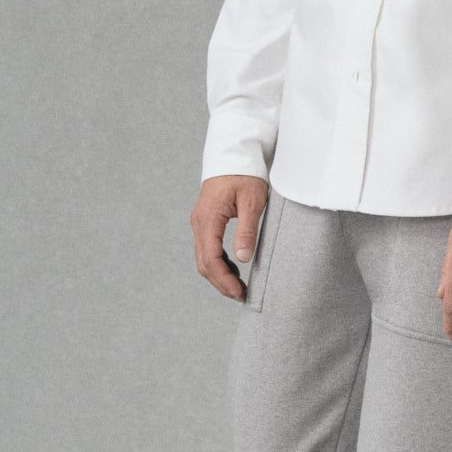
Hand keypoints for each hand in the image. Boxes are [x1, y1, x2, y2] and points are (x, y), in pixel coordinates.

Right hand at [192, 175, 269, 299]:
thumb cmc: (245, 174)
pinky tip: (233, 270)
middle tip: (242, 296)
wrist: (235, 155)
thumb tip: (243, 258)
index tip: (239, 293)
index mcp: (208, 219)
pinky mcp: (206, 222)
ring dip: (219, 275)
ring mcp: (200, 223)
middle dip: (220, 283)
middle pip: (204, 263)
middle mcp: (199, 223)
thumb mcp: (252, 201)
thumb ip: (246, 229)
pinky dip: (218, 263)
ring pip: (204, 258)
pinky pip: (207, 249)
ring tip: (239, 287)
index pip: (210, 259)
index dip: (223, 280)